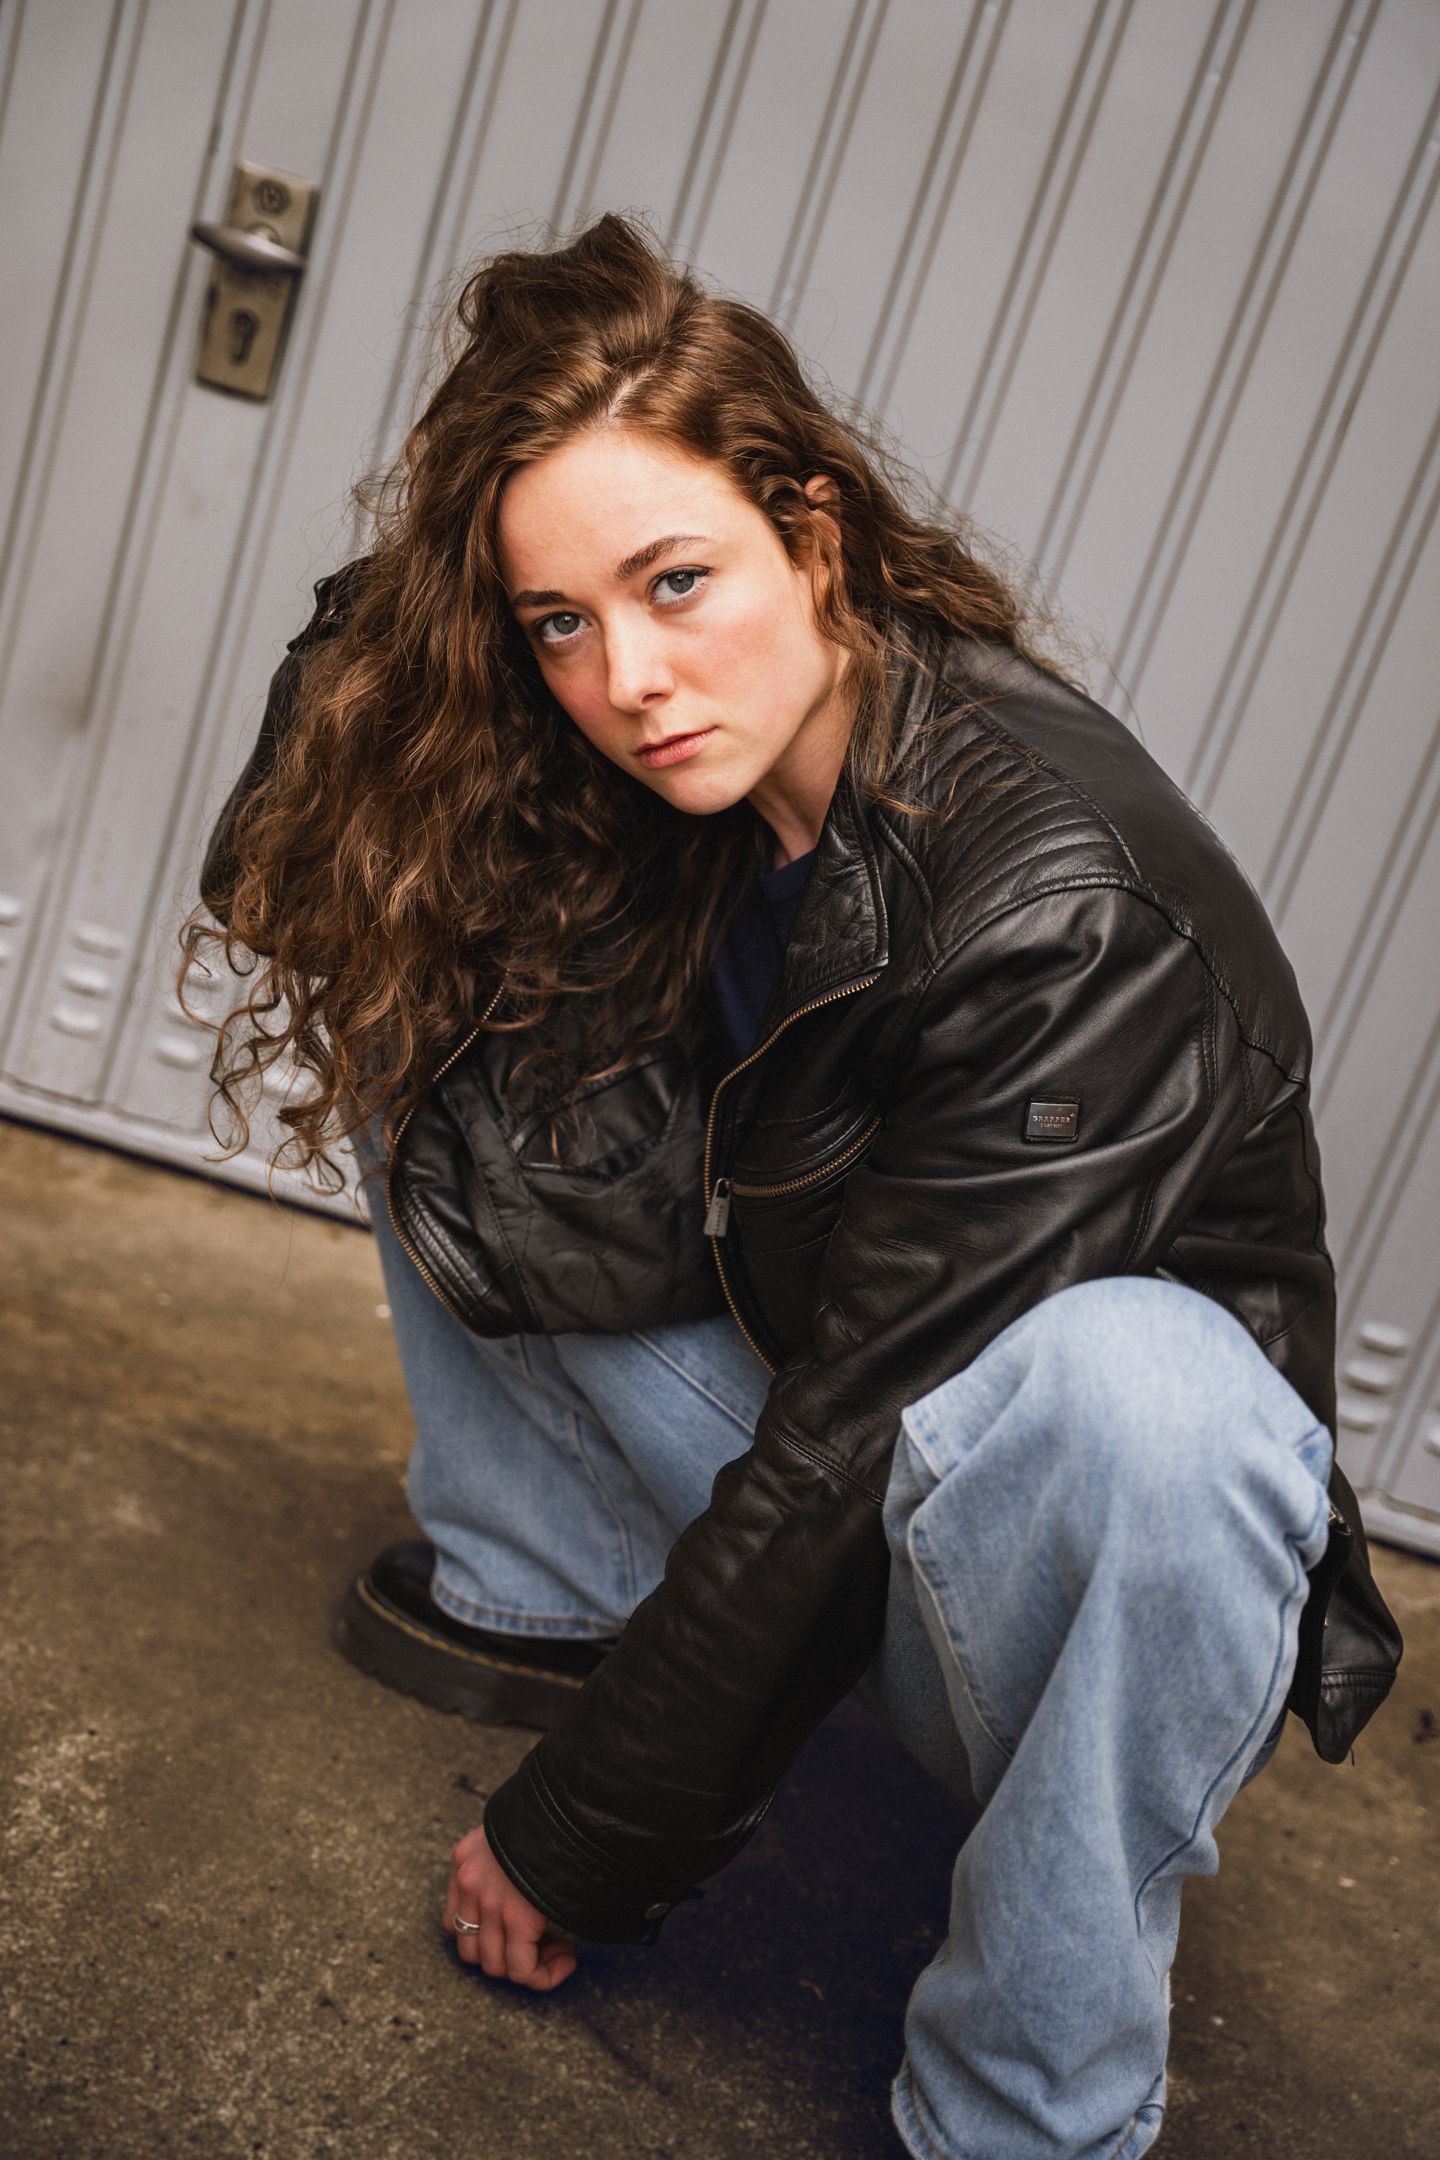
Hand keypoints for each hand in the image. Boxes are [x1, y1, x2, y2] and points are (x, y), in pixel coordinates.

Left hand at [444, 1822, 579, 1989]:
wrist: (569, 1802)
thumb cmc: (553, 1813)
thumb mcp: (516, 1831)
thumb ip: (509, 1862)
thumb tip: (528, 1904)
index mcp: (464, 1859)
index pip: (455, 1921)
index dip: (489, 1938)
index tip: (522, 1932)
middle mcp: (468, 1883)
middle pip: (471, 1951)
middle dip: (507, 1958)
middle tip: (544, 1946)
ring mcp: (489, 1901)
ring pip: (496, 1965)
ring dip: (527, 1967)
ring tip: (560, 1951)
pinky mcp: (516, 1916)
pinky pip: (522, 1970)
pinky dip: (544, 1975)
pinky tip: (567, 1959)